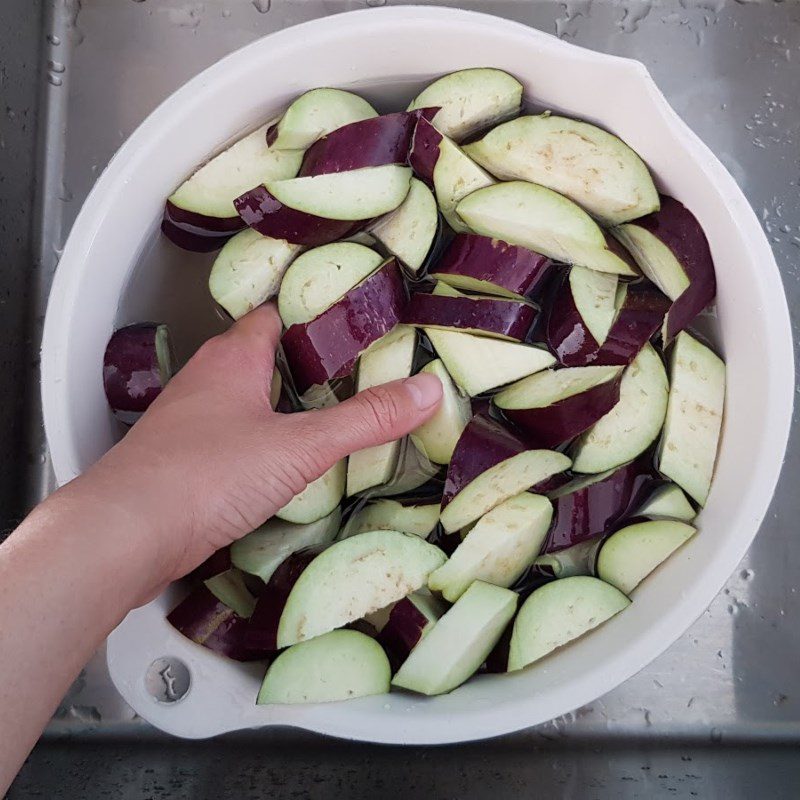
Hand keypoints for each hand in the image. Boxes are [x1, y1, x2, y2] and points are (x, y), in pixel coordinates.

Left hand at [52, 304, 441, 600]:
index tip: (354, 321)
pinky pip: (231, 435)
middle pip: (262, 355)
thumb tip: (428, 389)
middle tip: (356, 373)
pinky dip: (261, 439)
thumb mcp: (300, 446)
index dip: (312, 313)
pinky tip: (284, 461)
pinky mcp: (183, 460)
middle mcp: (207, 379)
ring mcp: (190, 421)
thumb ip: (364, 420)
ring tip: (330, 415)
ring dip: (282, 403)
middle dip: (305, 362)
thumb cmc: (209, 473)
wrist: (125, 535)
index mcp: (233, 357)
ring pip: (245, 397)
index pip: (274, 314)